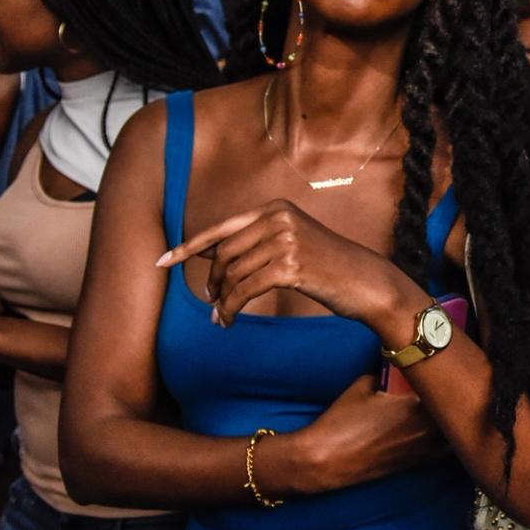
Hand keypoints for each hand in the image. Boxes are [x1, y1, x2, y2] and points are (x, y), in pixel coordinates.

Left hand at [156, 200, 412, 328]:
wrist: (367, 282)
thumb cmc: (329, 267)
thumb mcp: (293, 242)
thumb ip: (256, 241)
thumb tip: (210, 253)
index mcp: (276, 208)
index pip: (220, 228)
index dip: (187, 247)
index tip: (162, 261)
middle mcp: (279, 218)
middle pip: (223, 254)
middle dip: (212, 283)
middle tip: (212, 304)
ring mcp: (285, 240)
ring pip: (232, 274)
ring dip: (221, 301)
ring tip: (222, 317)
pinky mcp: (291, 266)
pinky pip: (244, 291)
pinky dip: (231, 309)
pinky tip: (230, 321)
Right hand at [292, 374, 449, 492]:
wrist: (328, 459)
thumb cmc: (343, 420)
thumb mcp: (364, 384)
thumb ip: (388, 374)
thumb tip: (400, 366)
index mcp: (416, 405)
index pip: (449, 388)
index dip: (456, 377)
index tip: (456, 366)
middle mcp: (427, 428)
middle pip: (459, 411)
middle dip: (461, 398)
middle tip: (463, 384)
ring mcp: (425, 448)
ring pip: (457, 433)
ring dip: (458, 420)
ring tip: (458, 407)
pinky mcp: (418, 463)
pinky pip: (446, 451)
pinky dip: (451, 440)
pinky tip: (449, 430)